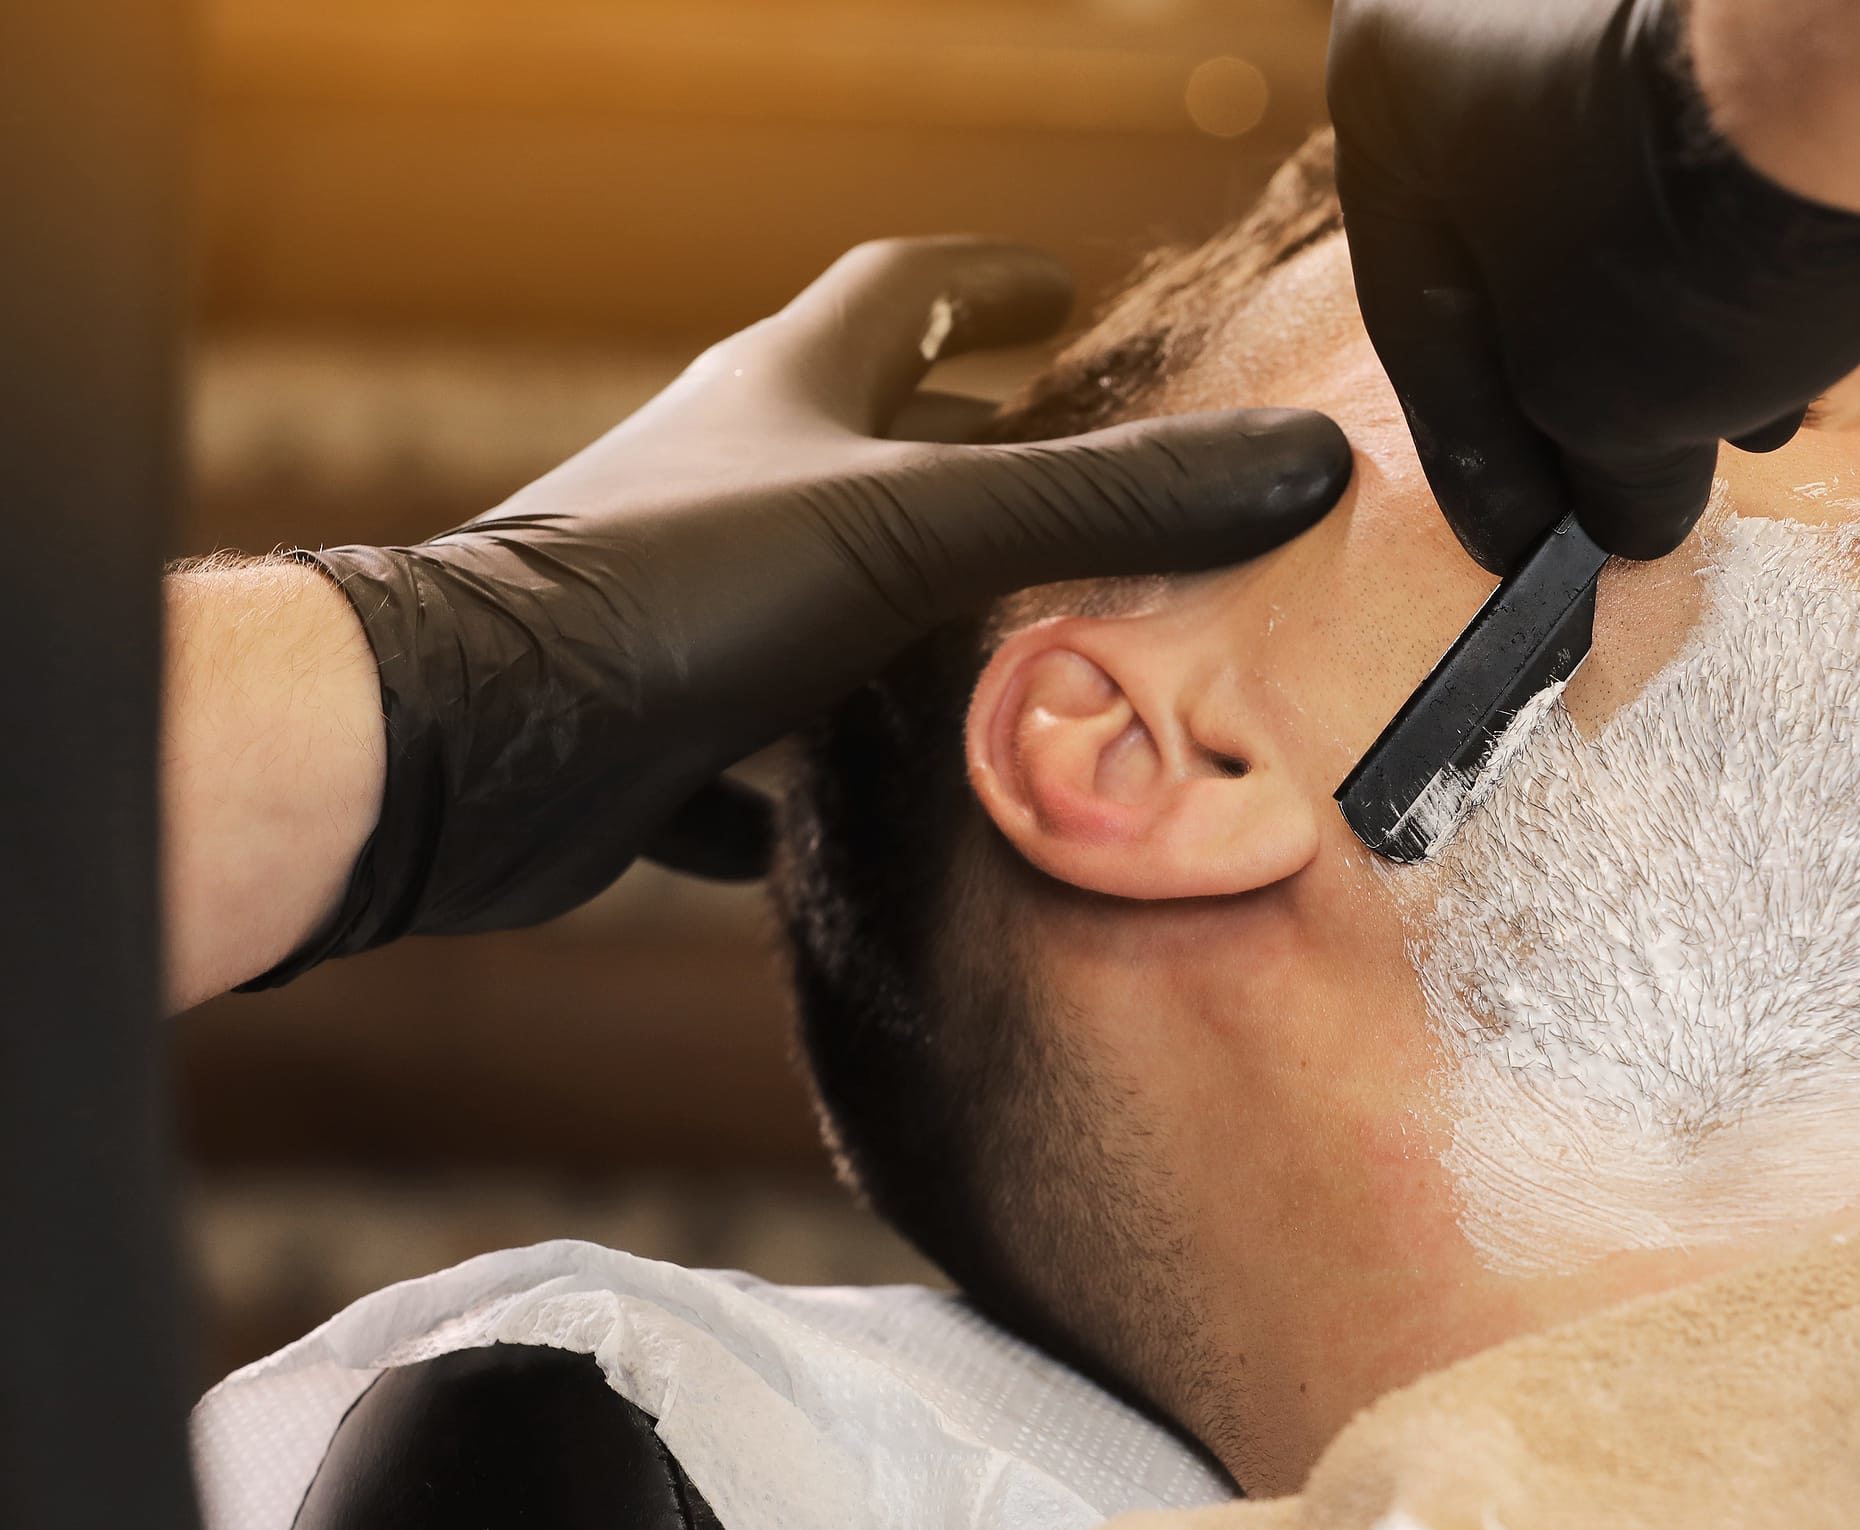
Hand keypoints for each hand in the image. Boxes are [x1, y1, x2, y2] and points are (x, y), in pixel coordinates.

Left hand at [263, 239, 1348, 982]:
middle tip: (1091, 492)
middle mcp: (733, 481)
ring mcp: (687, 607)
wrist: (467, 742)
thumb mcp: (919, 528)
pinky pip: (757, 753)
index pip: (909, 292)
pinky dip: (824, 780)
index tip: (1072, 291)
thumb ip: (1107, 502)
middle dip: (982, 461)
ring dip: (917, 627)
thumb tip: (1302, 460)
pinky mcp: (654, 732)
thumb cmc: (678, 592)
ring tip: (1031, 666)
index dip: (997, 283)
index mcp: (790, 392)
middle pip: (873, 445)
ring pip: (825, 601)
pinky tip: (887, 826)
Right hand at [1327, 0, 1859, 570]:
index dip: (1477, 463)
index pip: (1417, 321)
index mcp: (1388, 87)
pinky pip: (1708, 141)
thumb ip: (1599, 476)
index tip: (1523, 548)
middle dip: (1585, 386)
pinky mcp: (1735, 3)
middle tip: (1632, 491)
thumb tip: (1627, 518)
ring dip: (1669, 318)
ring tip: (1739, 424)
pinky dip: (1731, 238)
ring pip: (1618, 191)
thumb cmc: (1688, 222)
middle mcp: (1476, 9)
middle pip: (1517, 246)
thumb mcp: (1609, 407)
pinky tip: (1792, 320)